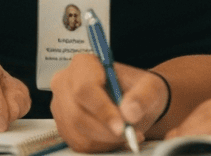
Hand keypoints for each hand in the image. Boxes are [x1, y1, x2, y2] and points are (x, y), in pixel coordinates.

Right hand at [50, 54, 169, 152]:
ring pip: (77, 132)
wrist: (133, 101)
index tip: (121, 126)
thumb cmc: (138, 89)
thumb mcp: (149, 87)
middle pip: (77, 114)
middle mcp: (66, 82)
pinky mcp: (63, 126)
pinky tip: (115, 138)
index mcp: (84, 64)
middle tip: (129, 134)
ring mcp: (61, 106)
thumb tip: (130, 112)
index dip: (102, 110)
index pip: (85, 88)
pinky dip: (99, 146)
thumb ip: (142, 96)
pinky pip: (78, 144)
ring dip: (104, 140)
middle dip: (105, 130)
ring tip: (126, 134)